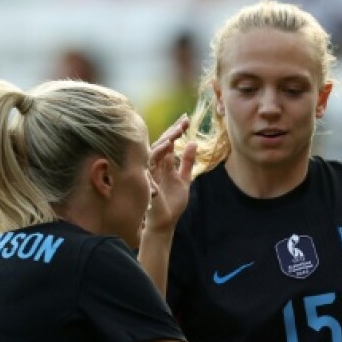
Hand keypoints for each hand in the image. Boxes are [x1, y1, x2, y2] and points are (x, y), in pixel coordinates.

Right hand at [146, 115, 196, 232]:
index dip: (177, 130)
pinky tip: (169, 144)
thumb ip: (187, 162)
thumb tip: (194, 142)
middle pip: (162, 142)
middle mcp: (156, 165)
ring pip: (156, 149)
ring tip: (178, 130)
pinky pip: (151, 161)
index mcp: (165, 164)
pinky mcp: (148, 178)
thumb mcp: (184, 180)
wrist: (166, 222)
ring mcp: (151, 171)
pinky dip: (159, 152)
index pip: (169, 142)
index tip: (186, 119)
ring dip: (167, 138)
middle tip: (184, 120)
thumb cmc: (172, 204)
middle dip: (173, 130)